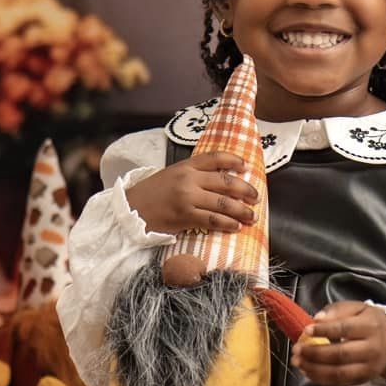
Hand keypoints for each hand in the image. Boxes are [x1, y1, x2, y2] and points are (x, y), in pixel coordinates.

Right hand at [125, 151, 260, 235]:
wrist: (129, 211)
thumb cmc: (151, 195)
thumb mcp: (170, 176)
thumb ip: (192, 175)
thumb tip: (219, 181)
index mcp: (185, 166)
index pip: (215, 158)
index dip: (234, 160)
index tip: (246, 166)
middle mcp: (188, 179)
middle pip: (225, 181)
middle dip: (245, 190)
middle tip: (256, 197)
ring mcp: (187, 198)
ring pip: (222, 203)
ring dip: (241, 210)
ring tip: (252, 217)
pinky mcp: (184, 216)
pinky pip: (212, 220)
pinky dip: (227, 224)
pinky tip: (236, 227)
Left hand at [291, 301, 385, 385]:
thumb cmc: (369, 323)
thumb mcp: (358, 309)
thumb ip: (337, 310)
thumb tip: (317, 319)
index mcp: (371, 326)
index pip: (344, 329)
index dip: (323, 331)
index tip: (306, 330)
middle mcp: (372, 349)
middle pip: (340, 354)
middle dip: (314, 353)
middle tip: (297, 349)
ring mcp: (368, 367)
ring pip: (338, 372)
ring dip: (314, 369)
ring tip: (298, 362)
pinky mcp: (363, 380)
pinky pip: (339, 383)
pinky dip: (321, 379)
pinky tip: (308, 372)